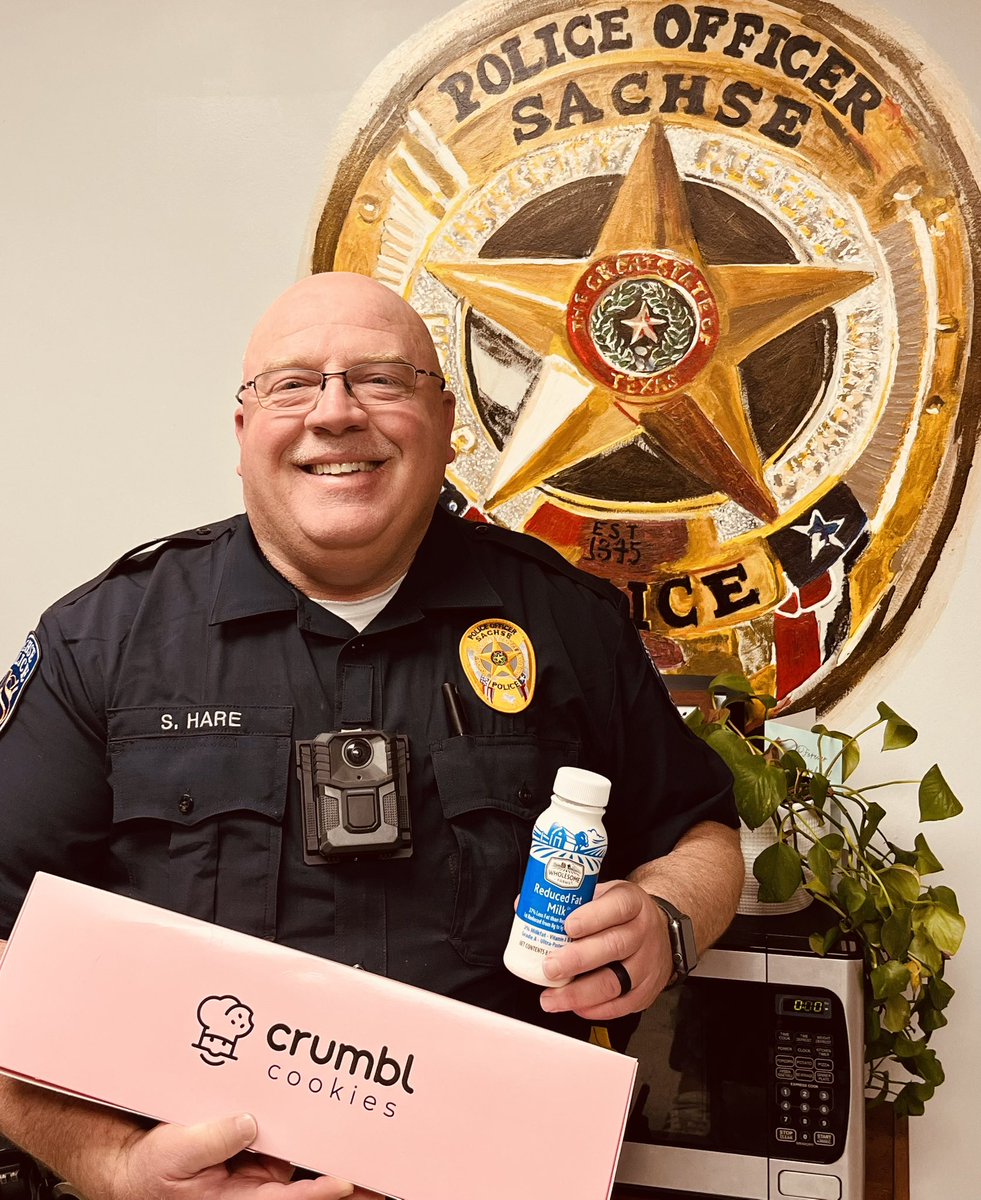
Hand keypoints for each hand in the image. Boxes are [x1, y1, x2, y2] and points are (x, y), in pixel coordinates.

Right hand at [111, 1112, 382, 1199]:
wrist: (137, 1165)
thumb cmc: (151, 1171)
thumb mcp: (175, 1154)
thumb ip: (213, 1139)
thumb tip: (250, 1123)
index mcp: (238, 1199)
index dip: (316, 1192)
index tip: (344, 1181)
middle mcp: (257, 1186)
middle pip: (307, 1182)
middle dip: (344, 1182)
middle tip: (380, 1176)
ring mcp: (260, 1167)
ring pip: (301, 1155)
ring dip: (329, 1147)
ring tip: (366, 1136)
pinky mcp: (258, 1147)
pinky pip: (285, 1135)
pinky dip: (304, 1126)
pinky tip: (325, 1110)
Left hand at [537, 881, 672, 1019]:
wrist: (662, 930)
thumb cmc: (622, 913)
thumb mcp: (602, 893)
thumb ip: (568, 899)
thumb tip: (524, 905)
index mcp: (632, 902)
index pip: (617, 907)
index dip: (592, 917)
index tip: (567, 925)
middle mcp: (642, 932)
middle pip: (613, 947)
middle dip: (577, 960)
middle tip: (550, 967)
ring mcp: (647, 963)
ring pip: (615, 981)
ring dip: (579, 993)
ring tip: (551, 997)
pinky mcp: (646, 990)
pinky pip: (622, 1005)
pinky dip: (595, 1009)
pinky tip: (574, 1006)